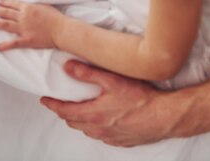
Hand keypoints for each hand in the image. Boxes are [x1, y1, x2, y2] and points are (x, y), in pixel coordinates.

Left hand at [0, 0, 65, 50]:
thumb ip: (34, 4)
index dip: (3, 2)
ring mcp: (24, 29)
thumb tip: (26, 3)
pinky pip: (13, 43)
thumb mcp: (44, 5)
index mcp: (28, 7)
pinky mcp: (27, 40)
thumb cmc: (56, 17)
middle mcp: (23, 17)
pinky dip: (5, 45)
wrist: (62, 30)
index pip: (12, 3)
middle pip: (5, 12)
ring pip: (5, 25)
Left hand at [40, 60, 183, 146]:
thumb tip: (67, 66)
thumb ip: (87, 72)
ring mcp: (110, 137)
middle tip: (61, 103)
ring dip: (80, 120)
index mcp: (93, 114)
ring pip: (87, 130)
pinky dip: (96, 128)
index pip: (64, 111)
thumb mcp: (112, 80)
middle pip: (74, 122)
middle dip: (65, 112)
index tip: (44, 100)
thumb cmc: (141, 99)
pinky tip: (101, 120)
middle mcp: (98, 129)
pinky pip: (102, 136)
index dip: (52, 105)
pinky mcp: (121, 141)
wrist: (164, 117)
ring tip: (80, 110)